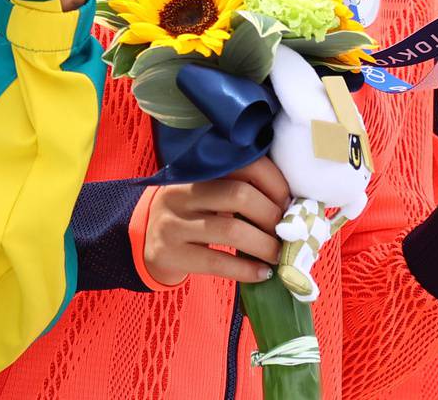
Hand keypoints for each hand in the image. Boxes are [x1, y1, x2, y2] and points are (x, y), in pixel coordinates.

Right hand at [144, 158, 289, 286]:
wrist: (144, 242)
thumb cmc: (190, 216)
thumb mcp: (207, 194)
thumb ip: (239, 190)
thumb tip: (293, 207)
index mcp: (196, 171)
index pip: (243, 164)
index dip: (274, 183)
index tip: (290, 203)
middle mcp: (182, 193)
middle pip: (239, 195)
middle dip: (271, 216)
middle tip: (286, 232)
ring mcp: (173, 224)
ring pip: (231, 230)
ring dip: (265, 246)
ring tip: (278, 255)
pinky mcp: (170, 254)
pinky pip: (217, 262)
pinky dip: (246, 270)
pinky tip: (262, 274)